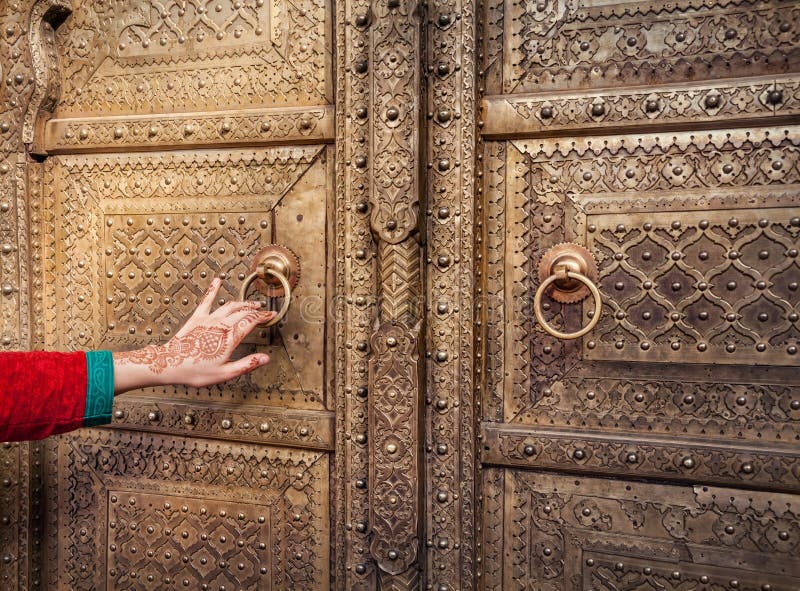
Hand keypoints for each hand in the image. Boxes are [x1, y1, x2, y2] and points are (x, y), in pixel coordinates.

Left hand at [113, 278, 274, 392]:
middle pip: (243, 312)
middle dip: (256, 310)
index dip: (263, 317)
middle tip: (264, 310)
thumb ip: (247, 364)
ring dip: (243, 303)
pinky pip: (207, 301)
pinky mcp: (197, 318)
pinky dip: (213, 289)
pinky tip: (217, 281)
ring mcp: (208, 320)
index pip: (251, 321)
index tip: (271, 315)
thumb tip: (265, 358)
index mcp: (229, 338)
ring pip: (230, 306)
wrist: (169, 364)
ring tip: (251, 303)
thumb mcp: (225, 373)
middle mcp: (220, 325)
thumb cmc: (195, 371)